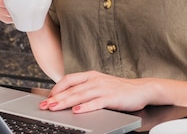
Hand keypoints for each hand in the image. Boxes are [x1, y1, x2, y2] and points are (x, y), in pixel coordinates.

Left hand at [39, 71, 153, 113]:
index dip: (56, 88)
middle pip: (71, 89)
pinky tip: (77, 111)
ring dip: (65, 102)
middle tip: (44, 105)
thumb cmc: (119, 89)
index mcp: (91, 75)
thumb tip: (69, 97)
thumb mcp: (100, 85)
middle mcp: (95, 80)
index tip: (48, 97)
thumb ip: (86, 89)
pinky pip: (96, 102)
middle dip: (56, 97)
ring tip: (54, 107)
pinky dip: (85, 107)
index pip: (68, 79)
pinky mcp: (111, 97)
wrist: (141, 89)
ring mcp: (103, 88)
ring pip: (80, 95)